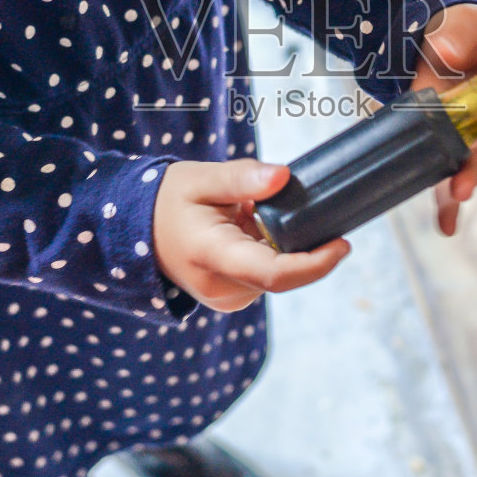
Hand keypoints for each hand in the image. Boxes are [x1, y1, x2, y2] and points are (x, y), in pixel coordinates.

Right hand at [152, 159, 350, 312]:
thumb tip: (284, 177)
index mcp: (212, 256)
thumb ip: (243, 179)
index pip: (275, 274)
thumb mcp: (201, 178)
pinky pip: (264, 277)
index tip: (343, 243)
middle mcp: (220, 288)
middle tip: (267, 205)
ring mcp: (224, 298)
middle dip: (295, 241)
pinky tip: (242, 232)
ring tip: (242, 217)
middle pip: (282, 273)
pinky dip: (265, 253)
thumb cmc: (167, 200)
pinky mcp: (229, 299)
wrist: (134, 230)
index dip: (316, 263)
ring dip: (276, 246)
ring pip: (275, 275)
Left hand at [410, 4, 476, 234]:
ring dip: (470, 177)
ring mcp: (470, 131)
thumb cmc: (462, 30)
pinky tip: (446, 225)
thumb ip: (458, 35)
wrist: (432, 40)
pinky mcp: (443, 144)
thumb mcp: (463, 21)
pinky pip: (446, 176)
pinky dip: (445, 204)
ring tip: (460, 192)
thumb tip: (450, 55)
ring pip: (476, 160)